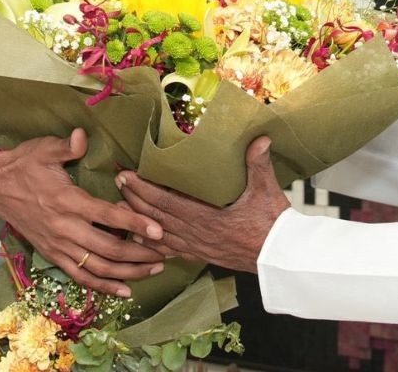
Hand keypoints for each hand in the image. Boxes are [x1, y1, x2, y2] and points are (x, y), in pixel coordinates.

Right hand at [0, 128, 164, 295]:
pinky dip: (103, 286)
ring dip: (127, 273)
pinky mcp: (52, 255)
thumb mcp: (45, 149)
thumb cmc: (24, 164)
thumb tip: (83, 136)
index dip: (135, 223)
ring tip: (152, 271)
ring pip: (98, 268)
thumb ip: (67, 146)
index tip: (158, 229)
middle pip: (109, 249)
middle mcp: (65, 229)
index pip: (109, 217)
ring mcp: (58, 246)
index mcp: (68, 201)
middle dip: (140, 254)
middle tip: (165, 254)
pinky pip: (80, 276)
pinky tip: (123, 290)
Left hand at [116, 136, 289, 272]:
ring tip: (120, 207)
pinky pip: (171, 250)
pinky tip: (141, 241)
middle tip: (118, 182)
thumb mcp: (267, 189)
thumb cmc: (272, 222)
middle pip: (156, 216)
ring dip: (138, 220)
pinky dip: (153, 245)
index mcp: (206, 216)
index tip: (127, 175)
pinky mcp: (202, 254)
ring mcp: (197, 246)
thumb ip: (259, 163)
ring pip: (159, 234)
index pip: (165, 201)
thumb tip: (260, 138)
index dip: (143, 189)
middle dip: (133, 199)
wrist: (280, 258)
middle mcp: (196, 233)